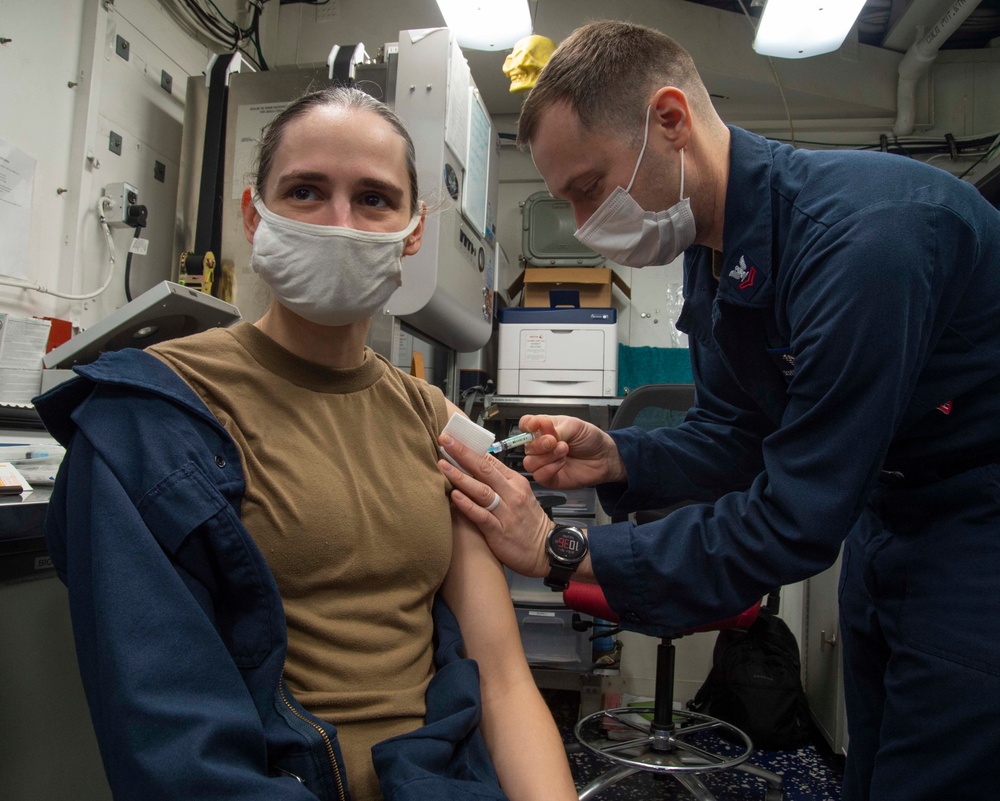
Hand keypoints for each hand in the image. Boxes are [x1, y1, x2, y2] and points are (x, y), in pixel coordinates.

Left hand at [437, 433, 551, 577]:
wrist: (545, 550)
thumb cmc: (528, 523)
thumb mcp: (520, 496)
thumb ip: (500, 482)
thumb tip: (476, 466)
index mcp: (515, 482)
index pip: (491, 460)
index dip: (470, 448)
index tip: (453, 438)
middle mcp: (511, 494)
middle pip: (485, 469)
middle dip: (463, 453)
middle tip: (445, 440)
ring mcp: (506, 512)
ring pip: (482, 490)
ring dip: (461, 476)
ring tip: (443, 464)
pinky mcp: (500, 531)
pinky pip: (482, 515)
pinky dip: (467, 505)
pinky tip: (454, 496)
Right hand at [517, 414, 625, 489]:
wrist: (604, 457)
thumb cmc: (590, 439)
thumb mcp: (574, 426)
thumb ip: (555, 428)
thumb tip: (540, 428)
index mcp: (544, 429)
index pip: (525, 425)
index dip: (527, 425)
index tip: (535, 425)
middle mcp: (541, 446)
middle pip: (525, 446)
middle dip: (539, 443)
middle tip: (554, 440)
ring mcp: (544, 462)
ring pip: (529, 462)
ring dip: (547, 456)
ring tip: (563, 450)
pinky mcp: (549, 478)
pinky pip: (539, 476)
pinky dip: (550, 469)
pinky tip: (562, 462)